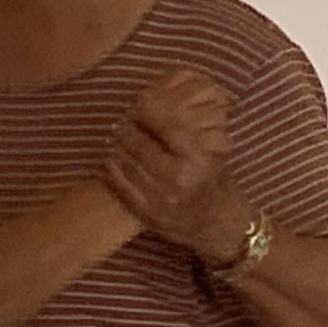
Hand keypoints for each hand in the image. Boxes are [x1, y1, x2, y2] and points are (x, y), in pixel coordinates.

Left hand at [105, 68, 246, 261]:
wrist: (217, 224)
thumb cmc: (213, 181)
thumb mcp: (212, 154)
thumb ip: (187, 133)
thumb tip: (157, 103)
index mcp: (199, 160)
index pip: (168, 127)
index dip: (149, 112)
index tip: (139, 102)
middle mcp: (179, 179)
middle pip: (141, 146)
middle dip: (127, 129)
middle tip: (122, 119)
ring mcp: (160, 200)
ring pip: (127, 165)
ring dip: (117, 147)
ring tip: (115, 136)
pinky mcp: (147, 214)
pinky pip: (121, 187)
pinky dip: (112, 170)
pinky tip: (110, 159)